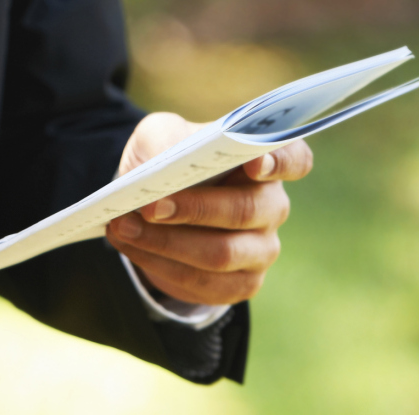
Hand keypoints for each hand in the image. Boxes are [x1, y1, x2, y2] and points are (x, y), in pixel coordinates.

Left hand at [104, 111, 312, 307]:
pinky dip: (162, 265)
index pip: (294, 159)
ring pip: (223, 254)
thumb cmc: (166, 158)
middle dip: (196, 209)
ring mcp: (262, 248)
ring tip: (124, 227)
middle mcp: (272, 204)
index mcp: (264, 159)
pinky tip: (133, 247)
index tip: (254, 163)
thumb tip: (164, 164)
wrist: (152, 201)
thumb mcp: (159, 135)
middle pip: (249, 211)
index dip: (280, 162)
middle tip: (151, 206)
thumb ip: (166, 140)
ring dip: (168, 242)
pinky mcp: (241, 283)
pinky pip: (205, 283)